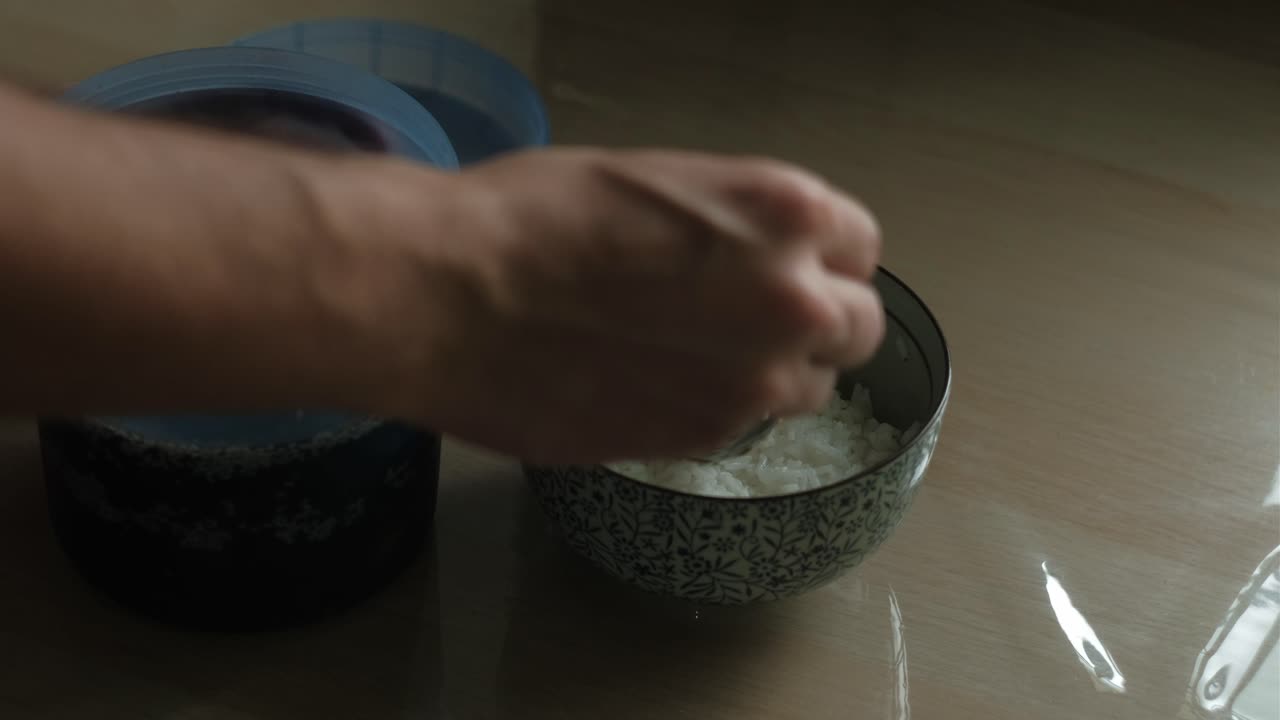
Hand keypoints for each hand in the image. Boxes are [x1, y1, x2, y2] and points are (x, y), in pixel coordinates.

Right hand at [374, 148, 883, 461]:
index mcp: (786, 215)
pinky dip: (717, 408)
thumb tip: (753, 262)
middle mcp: (791, 302)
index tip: (792, 269)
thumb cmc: (536, 214)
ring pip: (808, 388)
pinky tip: (656, 384)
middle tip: (757, 320)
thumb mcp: (660, 181)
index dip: (824, 259)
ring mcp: (753, 383)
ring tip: (699, 357)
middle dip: (820, 323)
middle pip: (857, 328)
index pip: (860, 248)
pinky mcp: (702, 439)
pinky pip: (744, 427)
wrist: (452, 295)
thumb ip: (736, 227)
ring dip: (774, 372)